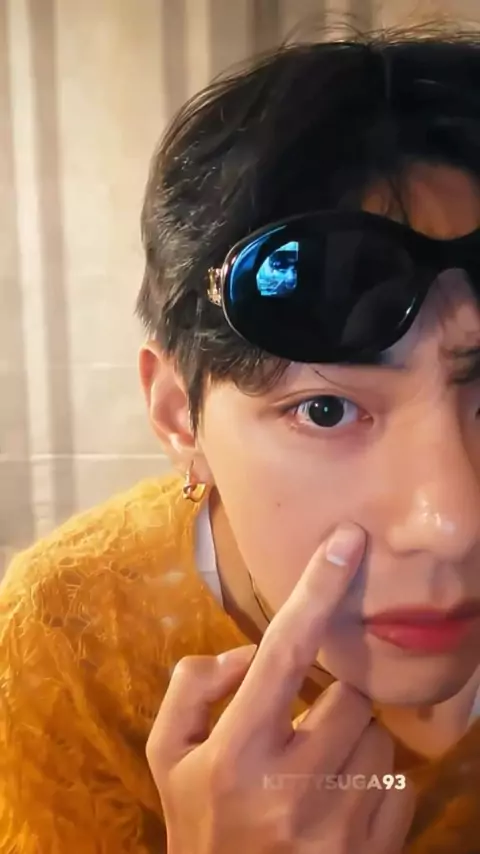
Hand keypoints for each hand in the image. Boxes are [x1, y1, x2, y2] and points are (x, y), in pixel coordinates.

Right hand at [146, 523, 414, 852]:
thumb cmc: (199, 826)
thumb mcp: (169, 755)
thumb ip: (193, 688)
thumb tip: (245, 655)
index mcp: (238, 752)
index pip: (285, 651)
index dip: (316, 589)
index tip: (346, 541)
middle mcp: (293, 785)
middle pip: (350, 694)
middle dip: (332, 700)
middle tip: (304, 728)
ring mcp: (341, 823)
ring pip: (378, 735)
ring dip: (353, 739)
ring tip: (318, 770)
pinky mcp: (375, 849)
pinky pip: (400, 781)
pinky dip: (375, 780)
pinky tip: (340, 802)